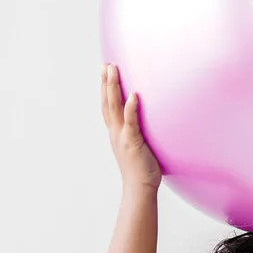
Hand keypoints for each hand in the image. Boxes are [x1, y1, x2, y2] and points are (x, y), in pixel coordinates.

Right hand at [101, 63, 162, 190]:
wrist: (140, 188)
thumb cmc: (142, 170)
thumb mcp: (138, 147)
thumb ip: (139, 134)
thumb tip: (147, 124)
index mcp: (116, 133)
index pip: (108, 106)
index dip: (105, 89)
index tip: (105, 72)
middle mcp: (116, 132)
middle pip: (107, 102)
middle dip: (106, 82)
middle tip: (105, 64)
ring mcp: (122, 137)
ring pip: (115, 108)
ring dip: (113, 88)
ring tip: (113, 70)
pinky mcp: (132, 143)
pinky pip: (131, 123)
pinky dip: (131, 108)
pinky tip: (134, 95)